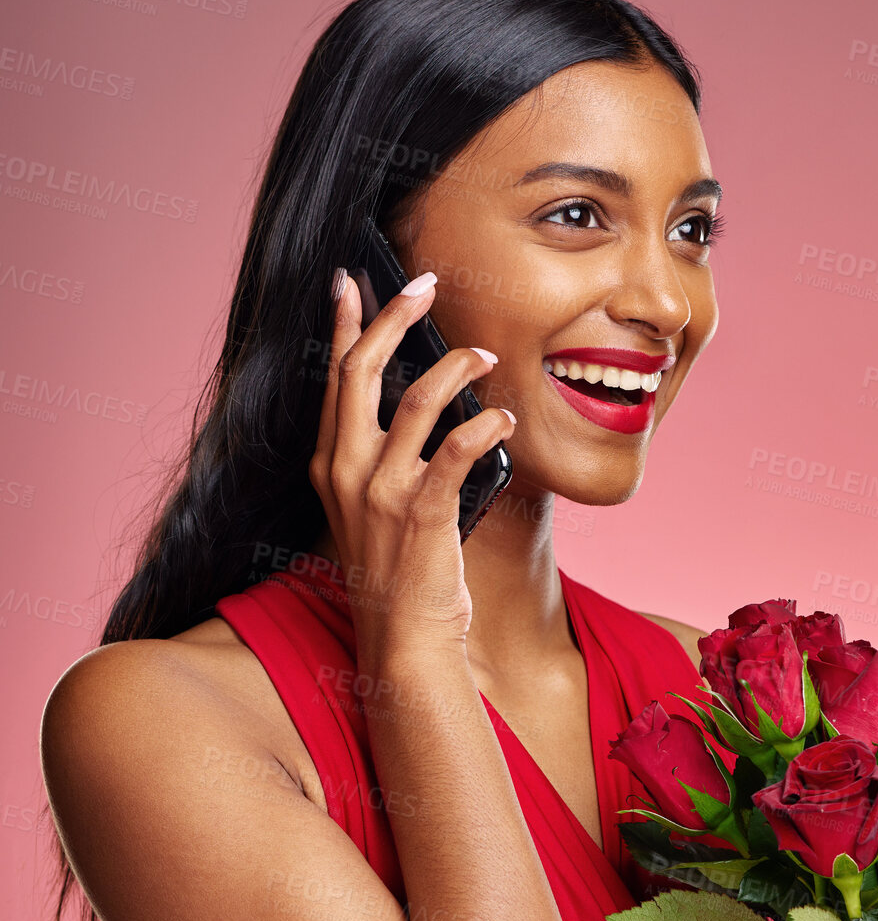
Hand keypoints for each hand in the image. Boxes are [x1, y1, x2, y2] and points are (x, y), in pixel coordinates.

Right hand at [310, 267, 514, 663]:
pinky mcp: (421, 514)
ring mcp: (380, 492)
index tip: (353, 283)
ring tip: (486, 356)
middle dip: (393, 319)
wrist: (404, 638)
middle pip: (361, 371)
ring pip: (414, 402)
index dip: (343, 325)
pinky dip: (485, 427)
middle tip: (425, 285)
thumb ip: (385, 461)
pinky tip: (504, 418)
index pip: (333, 379)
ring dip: (454, 369)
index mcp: (330, 464)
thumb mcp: (373, 509)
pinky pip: (457, 452)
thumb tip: (424, 409)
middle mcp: (346, 471)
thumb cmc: (400, 574)